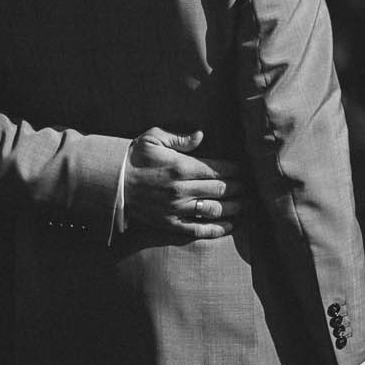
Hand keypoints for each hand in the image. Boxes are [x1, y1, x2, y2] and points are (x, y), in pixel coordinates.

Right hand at [125, 128, 248, 238]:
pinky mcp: (170, 223)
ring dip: (235, 207)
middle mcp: (182, 189)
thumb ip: (179, 137)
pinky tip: (232, 226)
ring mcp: (177, 208)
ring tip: (247, 204)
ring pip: (215, 209)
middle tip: (251, 186)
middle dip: (240, 187)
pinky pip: (199, 229)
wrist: (112, 183)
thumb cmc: (134, 157)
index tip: (245, 170)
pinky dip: (218, 229)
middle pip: (221, 189)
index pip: (218, 170)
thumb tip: (201, 135)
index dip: (235, 170)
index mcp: (181, 166)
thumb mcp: (153, 138)